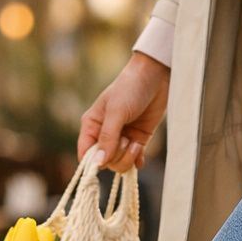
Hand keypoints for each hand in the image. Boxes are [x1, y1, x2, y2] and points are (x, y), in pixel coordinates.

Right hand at [77, 52, 170, 172]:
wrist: (156, 77)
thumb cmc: (130, 88)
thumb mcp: (116, 112)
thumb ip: (108, 138)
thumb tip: (98, 163)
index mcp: (92, 125)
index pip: (85, 154)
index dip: (93, 162)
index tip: (105, 162)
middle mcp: (104, 134)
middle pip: (105, 162)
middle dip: (117, 156)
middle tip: (125, 140)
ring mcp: (122, 138)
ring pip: (120, 163)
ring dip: (128, 157)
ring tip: (135, 142)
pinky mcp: (138, 139)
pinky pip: (134, 160)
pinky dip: (138, 159)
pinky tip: (140, 148)